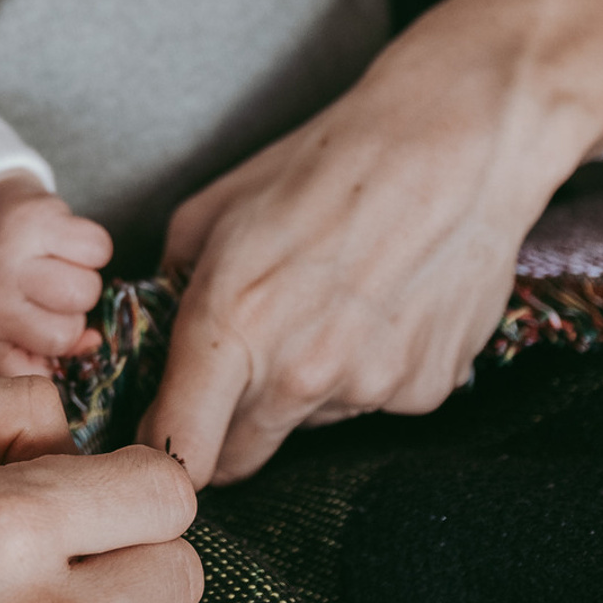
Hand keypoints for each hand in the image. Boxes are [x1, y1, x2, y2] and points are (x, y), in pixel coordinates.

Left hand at [0, 173, 113, 376]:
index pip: (30, 375)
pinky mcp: (36, 214)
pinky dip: (92, 249)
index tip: (40, 346)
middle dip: (68, 316)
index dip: (47, 364)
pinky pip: (98, 247)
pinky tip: (65, 244)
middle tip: (44, 296)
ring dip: (83, 280)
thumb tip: (93, 341)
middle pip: (68, 332)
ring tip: (55, 268)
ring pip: (87, 290)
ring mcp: (11, 252)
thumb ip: (41, 358)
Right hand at [0, 376, 200, 602]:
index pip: (165, 489)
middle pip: (181, 572)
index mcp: (12, 523)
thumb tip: (81, 420)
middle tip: (80, 539)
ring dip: (123, 599)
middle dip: (140, 545)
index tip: (99, 481)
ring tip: (53, 585)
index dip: (138, 476)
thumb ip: (2, 401)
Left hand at [135, 0, 602, 485]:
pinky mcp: (423, 392)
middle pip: (240, 453)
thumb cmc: (323, 163)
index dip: (158, 449)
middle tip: (226, 370)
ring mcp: (368, 389)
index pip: (179, 445)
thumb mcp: (213, 207)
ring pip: (305, 421)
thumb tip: (154, 324)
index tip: (153, 437)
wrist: (449, 149)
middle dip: (221, 426)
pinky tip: (369, 306)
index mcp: (233, 323)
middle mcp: (300, 373)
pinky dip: (357, 370)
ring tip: (317, 302)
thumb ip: (175, 280)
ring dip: (294, 386)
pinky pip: (366, 401)